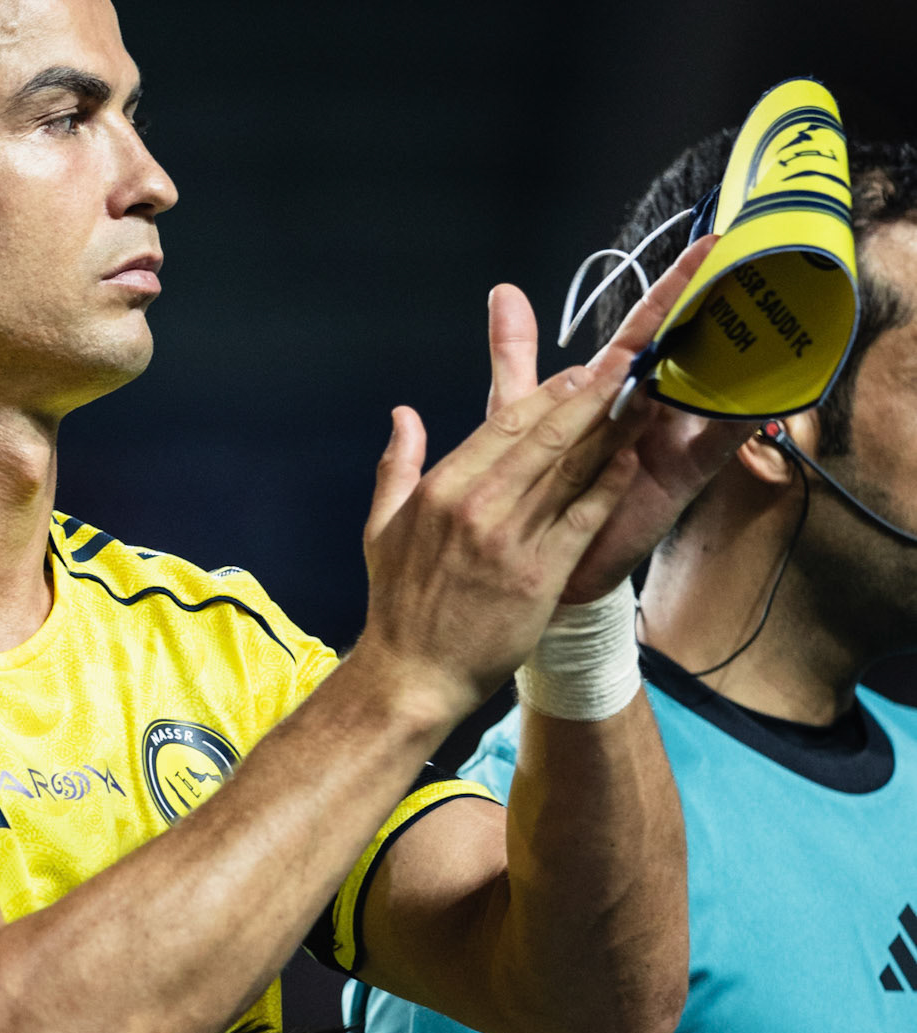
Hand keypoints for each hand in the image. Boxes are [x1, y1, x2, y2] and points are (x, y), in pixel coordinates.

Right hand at [353, 240, 710, 726]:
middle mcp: (478, 505)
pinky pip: (582, 519)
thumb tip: (403, 415)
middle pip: (546, 432)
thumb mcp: (382, 527)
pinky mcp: (538, 575)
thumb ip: (398, 465)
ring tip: (650, 390)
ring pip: (571, 467)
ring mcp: (510, 540)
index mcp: (443, 488)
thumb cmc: (399, 605)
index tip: (583, 367)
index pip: (505, 422)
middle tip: (635, 355)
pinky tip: (633, 459)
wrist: (411, 677)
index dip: (550, 390)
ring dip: (613, 426)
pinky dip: (608, 486)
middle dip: (594, 390)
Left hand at [483, 240, 757, 601]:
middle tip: (752, 260)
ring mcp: (666, 440)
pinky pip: (718, 442)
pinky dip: (740, 416)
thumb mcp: (513, 416)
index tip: (705, 241)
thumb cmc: (531, 492)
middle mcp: (644, 409)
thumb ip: (516, 358)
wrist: (532, 566)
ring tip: (771, 307)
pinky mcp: (680, 476)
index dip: (670, 286)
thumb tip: (504, 292)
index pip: (642, 328)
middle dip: (716, 305)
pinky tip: (766, 388)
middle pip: (685, 347)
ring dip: (738, 348)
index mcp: (608, 391)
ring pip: (708, 384)